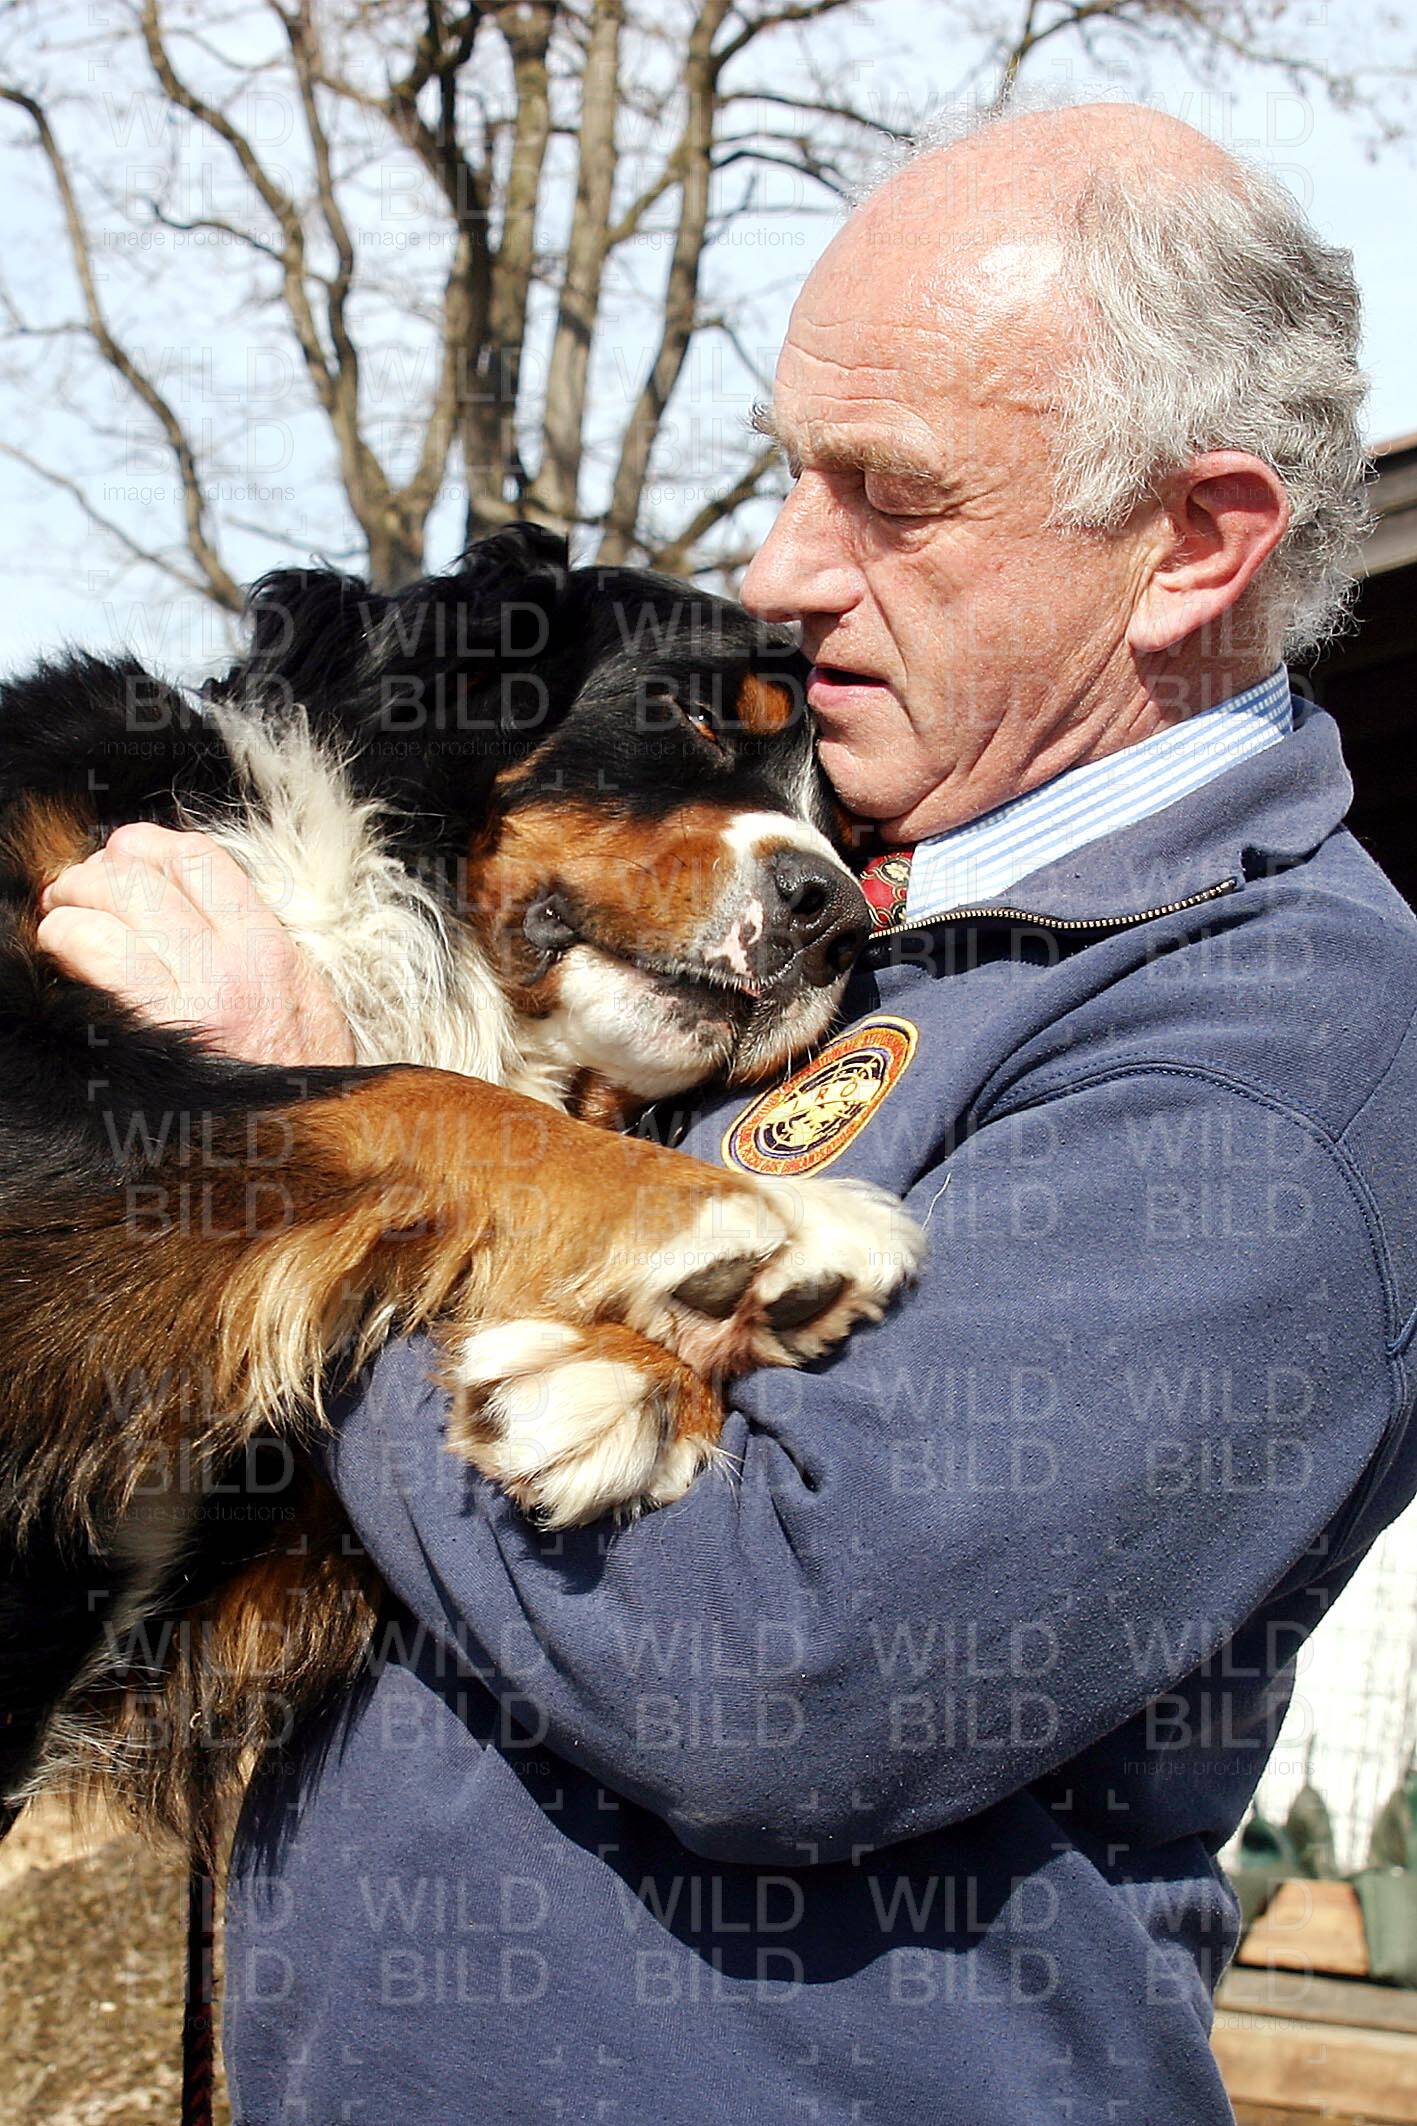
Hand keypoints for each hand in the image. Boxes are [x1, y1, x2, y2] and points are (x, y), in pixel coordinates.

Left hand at [36, 822, 355, 1067]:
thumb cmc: (294, 1091)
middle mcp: (235, 962)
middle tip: (73, 898)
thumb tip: (183, 909)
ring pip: (112, 899)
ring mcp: (195, 994)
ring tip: (60, 926)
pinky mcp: (157, 1030)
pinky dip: (63, 940)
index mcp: (271, 948)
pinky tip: (60, 960)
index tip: (123, 862)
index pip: (198, 857)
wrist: (303, 1155)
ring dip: (70, 903)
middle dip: (93, 874)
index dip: (145, 846)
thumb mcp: (302, 1005)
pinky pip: (95, 949)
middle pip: (141, 872)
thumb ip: (254, 950)